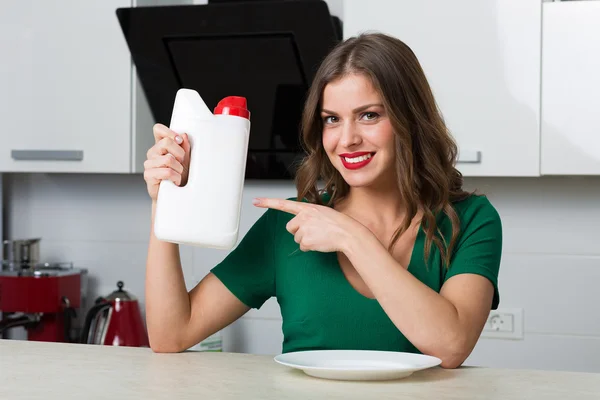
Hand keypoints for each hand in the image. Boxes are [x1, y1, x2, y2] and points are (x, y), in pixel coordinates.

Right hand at [144, 123, 190, 200]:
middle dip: (180, 154)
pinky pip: (166, 172)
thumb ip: (185, 147)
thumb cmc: (179, 176)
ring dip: (179, 169)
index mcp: (160, 146)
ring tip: (178, 175)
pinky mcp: (148, 175)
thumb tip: (184, 135)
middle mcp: (153, 152)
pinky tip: (175, 181)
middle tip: (182, 163)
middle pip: (167, 142)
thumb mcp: (186, 160)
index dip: (169, 132)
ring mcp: (149, 163)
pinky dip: (175, 177)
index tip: (179, 140)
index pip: (158, 129)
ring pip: (168, 159)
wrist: (174, 195)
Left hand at [253, 198, 367, 252]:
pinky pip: (302, 247)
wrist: (348, 233)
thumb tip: (298, 225)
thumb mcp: (322, 212)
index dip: (268, 203)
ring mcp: (304, 229)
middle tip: (314, 231)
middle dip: (299, 231)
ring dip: (306, 240)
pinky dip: (310, 247)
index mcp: (307, 208)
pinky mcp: (306, 241)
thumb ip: (308, 215)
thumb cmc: (338, 224)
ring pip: (296, 238)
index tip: (255, 201)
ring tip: (320, 236)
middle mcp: (303, 216)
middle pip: (290, 227)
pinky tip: (320, 242)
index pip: (284, 204)